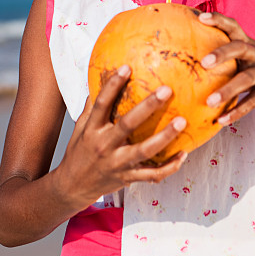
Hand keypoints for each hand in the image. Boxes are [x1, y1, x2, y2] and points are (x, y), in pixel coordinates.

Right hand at [56, 66, 187, 208]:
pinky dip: (169, 167)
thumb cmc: (78, 154)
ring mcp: (117, 163)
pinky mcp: (127, 178)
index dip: (113, 85)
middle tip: (166, 90)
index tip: (126, 67)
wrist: (71, 188)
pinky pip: (152, 175)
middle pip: (127, 124)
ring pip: (144, 151)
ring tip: (181, 122)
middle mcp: (104, 146)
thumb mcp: (79, 129)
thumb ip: (91, 107)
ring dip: (164, 137)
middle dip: (147, 107)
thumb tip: (100, 79)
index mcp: (92, 130)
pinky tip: (183, 155)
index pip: (101, 104)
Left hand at [198, 12, 254, 125]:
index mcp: (250, 44)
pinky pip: (252, 102)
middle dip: (221, 54)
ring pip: (245, 79)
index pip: (233, 26)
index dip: (218, 20)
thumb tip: (199, 61)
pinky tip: (222, 121)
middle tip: (203, 63)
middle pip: (239, 48)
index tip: (200, 17)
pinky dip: (237, 111)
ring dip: (227, 91)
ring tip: (209, 102)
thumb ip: (233, 57)